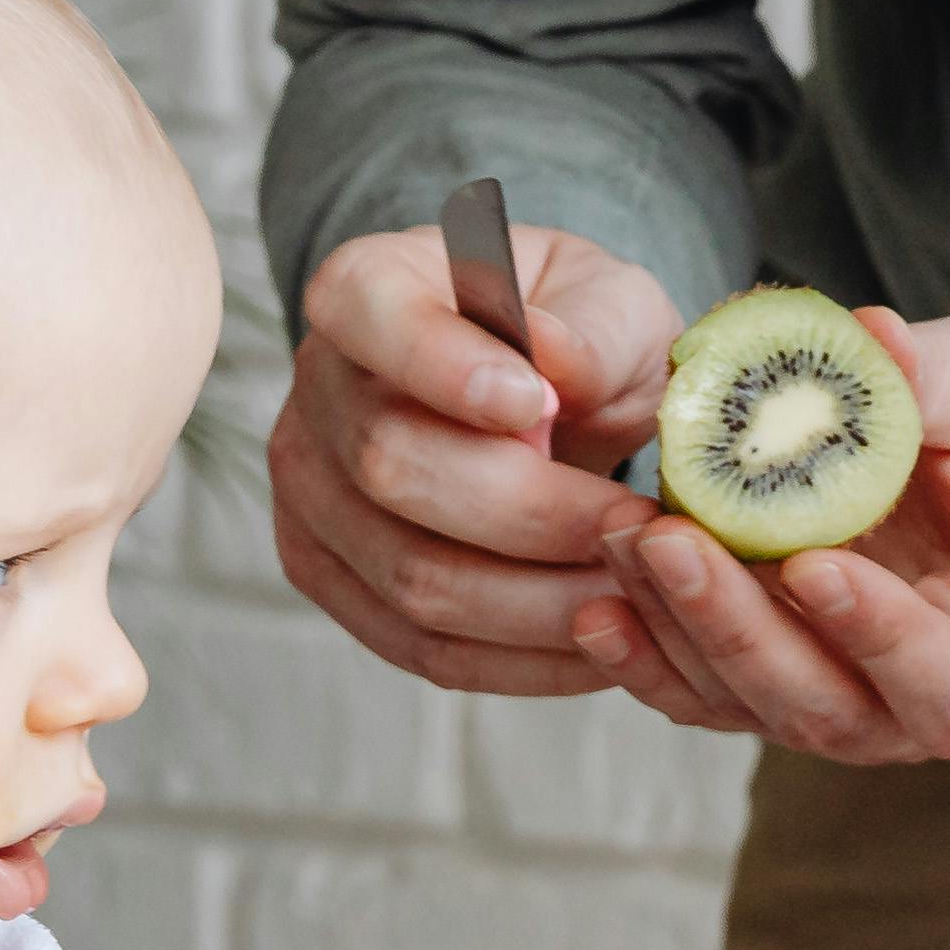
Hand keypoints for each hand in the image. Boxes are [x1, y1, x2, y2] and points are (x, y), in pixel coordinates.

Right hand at [268, 220, 684, 701]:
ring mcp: (310, 496)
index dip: (444, 367)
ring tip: (640, 594)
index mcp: (365, 288)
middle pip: (392, 468)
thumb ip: (589, 330)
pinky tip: (601, 645)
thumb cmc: (578, 335)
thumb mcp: (610, 303)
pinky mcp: (335, 582)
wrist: (551, 398)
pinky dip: (523, 661)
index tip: (540, 403)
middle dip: (533, 514)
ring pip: (411, 579)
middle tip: (639, 529)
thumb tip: (552, 362)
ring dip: (541, 604)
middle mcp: (316, 390)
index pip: (370, 315)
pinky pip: (424, 648)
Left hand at [582, 307, 949, 765]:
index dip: (880, 636)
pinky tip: (600, 599)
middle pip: (822, 707)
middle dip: (739, 628)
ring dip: (676, 629)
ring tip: (625, 537)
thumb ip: (939, 381)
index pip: (948, 685)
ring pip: (746, 703)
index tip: (813, 564)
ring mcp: (837, 703)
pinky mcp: (769, 682)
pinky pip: (700, 690)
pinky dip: (645, 653)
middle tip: (672, 542)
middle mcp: (915, 706)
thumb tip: (868, 335)